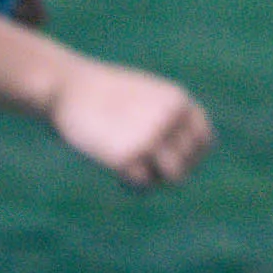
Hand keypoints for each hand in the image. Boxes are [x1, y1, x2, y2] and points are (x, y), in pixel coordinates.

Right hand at [48, 58, 212, 188]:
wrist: (67, 88)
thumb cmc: (103, 94)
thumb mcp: (145, 97)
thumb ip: (166, 121)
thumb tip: (182, 162)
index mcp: (179, 101)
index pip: (205, 140)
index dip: (192, 156)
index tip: (171, 161)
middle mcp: (171, 119)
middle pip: (188, 162)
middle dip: (168, 169)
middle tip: (145, 165)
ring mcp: (151, 137)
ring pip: (174, 176)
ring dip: (155, 179)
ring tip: (134, 170)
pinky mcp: (128, 155)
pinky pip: (143, 184)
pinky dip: (131, 182)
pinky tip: (116, 172)